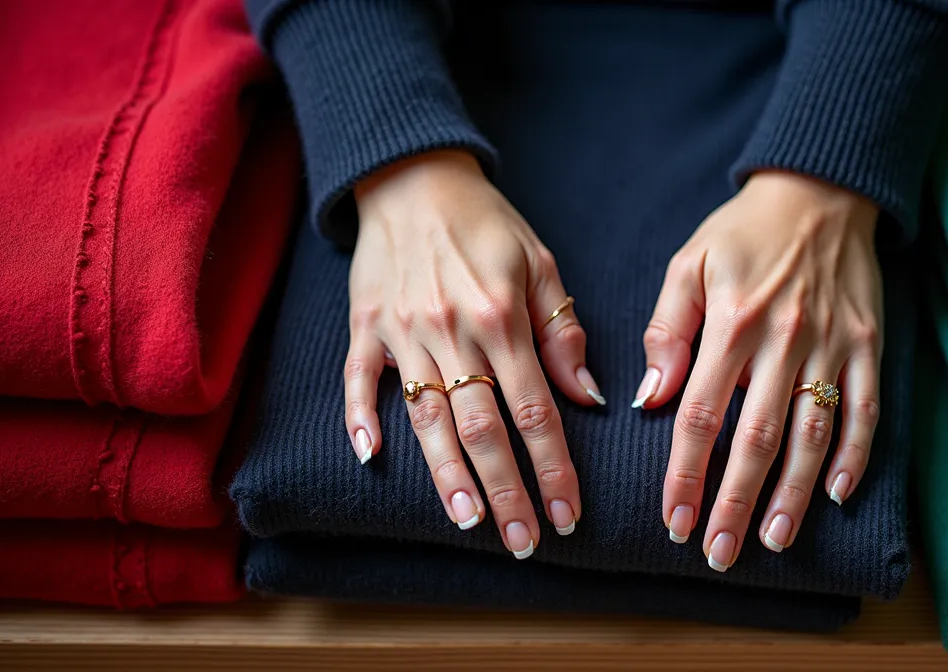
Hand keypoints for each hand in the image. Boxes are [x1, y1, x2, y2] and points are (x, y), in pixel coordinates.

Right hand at [345, 150, 599, 557]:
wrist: (413, 177)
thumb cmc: (486, 225)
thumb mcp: (539, 264)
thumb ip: (562, 334)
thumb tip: (588, 399)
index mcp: (501, 316)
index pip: (534, 410)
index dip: (553, 467)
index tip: (568, 513)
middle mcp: (451, 330)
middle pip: (482, 428)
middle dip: (507, 491)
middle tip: (525, 541)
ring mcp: (402, 331)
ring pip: (425, 417)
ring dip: (447, 475)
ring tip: (468, 522)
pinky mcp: (364, 326)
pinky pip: (359, 380)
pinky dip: (362, 419)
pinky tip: (371, 460)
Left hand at [639, 171, 883, 570]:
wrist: (820, 190)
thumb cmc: (743, 233)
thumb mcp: (688, 264)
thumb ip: (668, 330)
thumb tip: (651, 397)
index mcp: (732, 322)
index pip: (702, 415)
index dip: (687, 474)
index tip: (676, 520)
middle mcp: (784, 338)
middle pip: (757, 438)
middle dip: (736, 501)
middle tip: (720, 552)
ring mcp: (833, 344)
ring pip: (813, 433)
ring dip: (794, 494)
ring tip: (773, 540)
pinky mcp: (868, 344)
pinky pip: (866, 408)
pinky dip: (856, 454)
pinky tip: (840, 495)